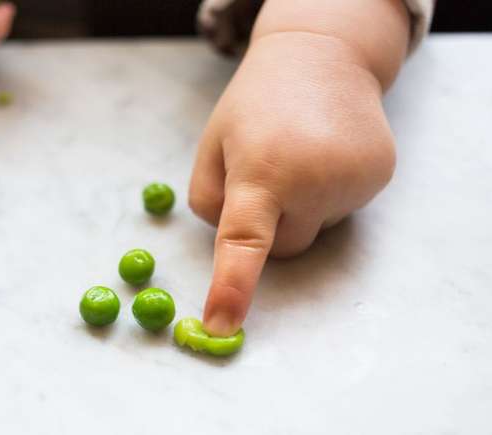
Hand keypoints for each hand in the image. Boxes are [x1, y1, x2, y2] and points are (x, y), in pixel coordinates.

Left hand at [189, 32, 396, 336]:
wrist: (320, 57)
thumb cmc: (254, 105)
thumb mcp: (212, 146)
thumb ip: (209, 203)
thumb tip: (231, 246)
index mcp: (262, 171)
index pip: (244, 241)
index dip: (232, 287)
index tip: (221, 325)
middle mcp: (314, 180)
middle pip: (282, 249)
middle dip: (268, 227)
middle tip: (266, 174)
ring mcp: (353, 180)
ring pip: (313, 231)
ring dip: (300, 207)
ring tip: (299, 154)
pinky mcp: (379, 177)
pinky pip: (340, 211)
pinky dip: (327, 195)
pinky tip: (324, 156)